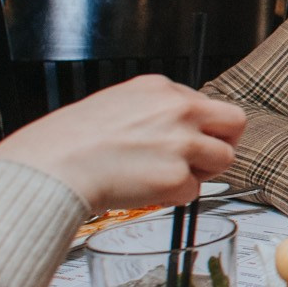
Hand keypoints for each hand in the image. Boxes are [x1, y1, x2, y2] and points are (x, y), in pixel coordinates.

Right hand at [0, 75, 243, 212]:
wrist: (52, 168)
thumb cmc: (70, 142)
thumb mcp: (115, 105)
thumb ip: (153, 111)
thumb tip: (176, 127)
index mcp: (160, 88)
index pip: (206, 104)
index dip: (199, 127)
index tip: (186, 140)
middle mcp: (178, 110)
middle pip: (235, 123)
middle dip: (222, 143)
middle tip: (200, 160)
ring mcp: (182, 143)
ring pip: (223, 160)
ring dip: (199, 173)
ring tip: (162, 177)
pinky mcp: (177, 178)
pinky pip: (194, 192)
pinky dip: (173, 198)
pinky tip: (144, 190)